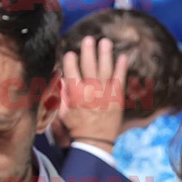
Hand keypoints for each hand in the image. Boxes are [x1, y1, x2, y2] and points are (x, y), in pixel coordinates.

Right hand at [57, 34, 129, 149]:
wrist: (95, 142)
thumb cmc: (76, 128)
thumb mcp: (62, 113)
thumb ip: (61, 95)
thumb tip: (60, 79)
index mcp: (75, 94)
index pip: (71, 72)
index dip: (69, 61)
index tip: (69, 53)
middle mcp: (90, 91)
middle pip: (88, 66)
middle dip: (87, 51)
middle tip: (88, 39)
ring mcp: (105, 93)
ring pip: (105, 69)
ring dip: (105, 54)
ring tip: (105, 41)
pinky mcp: (116, 97)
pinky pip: (119, 79)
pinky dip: (121, 67)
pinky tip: (122, 56)